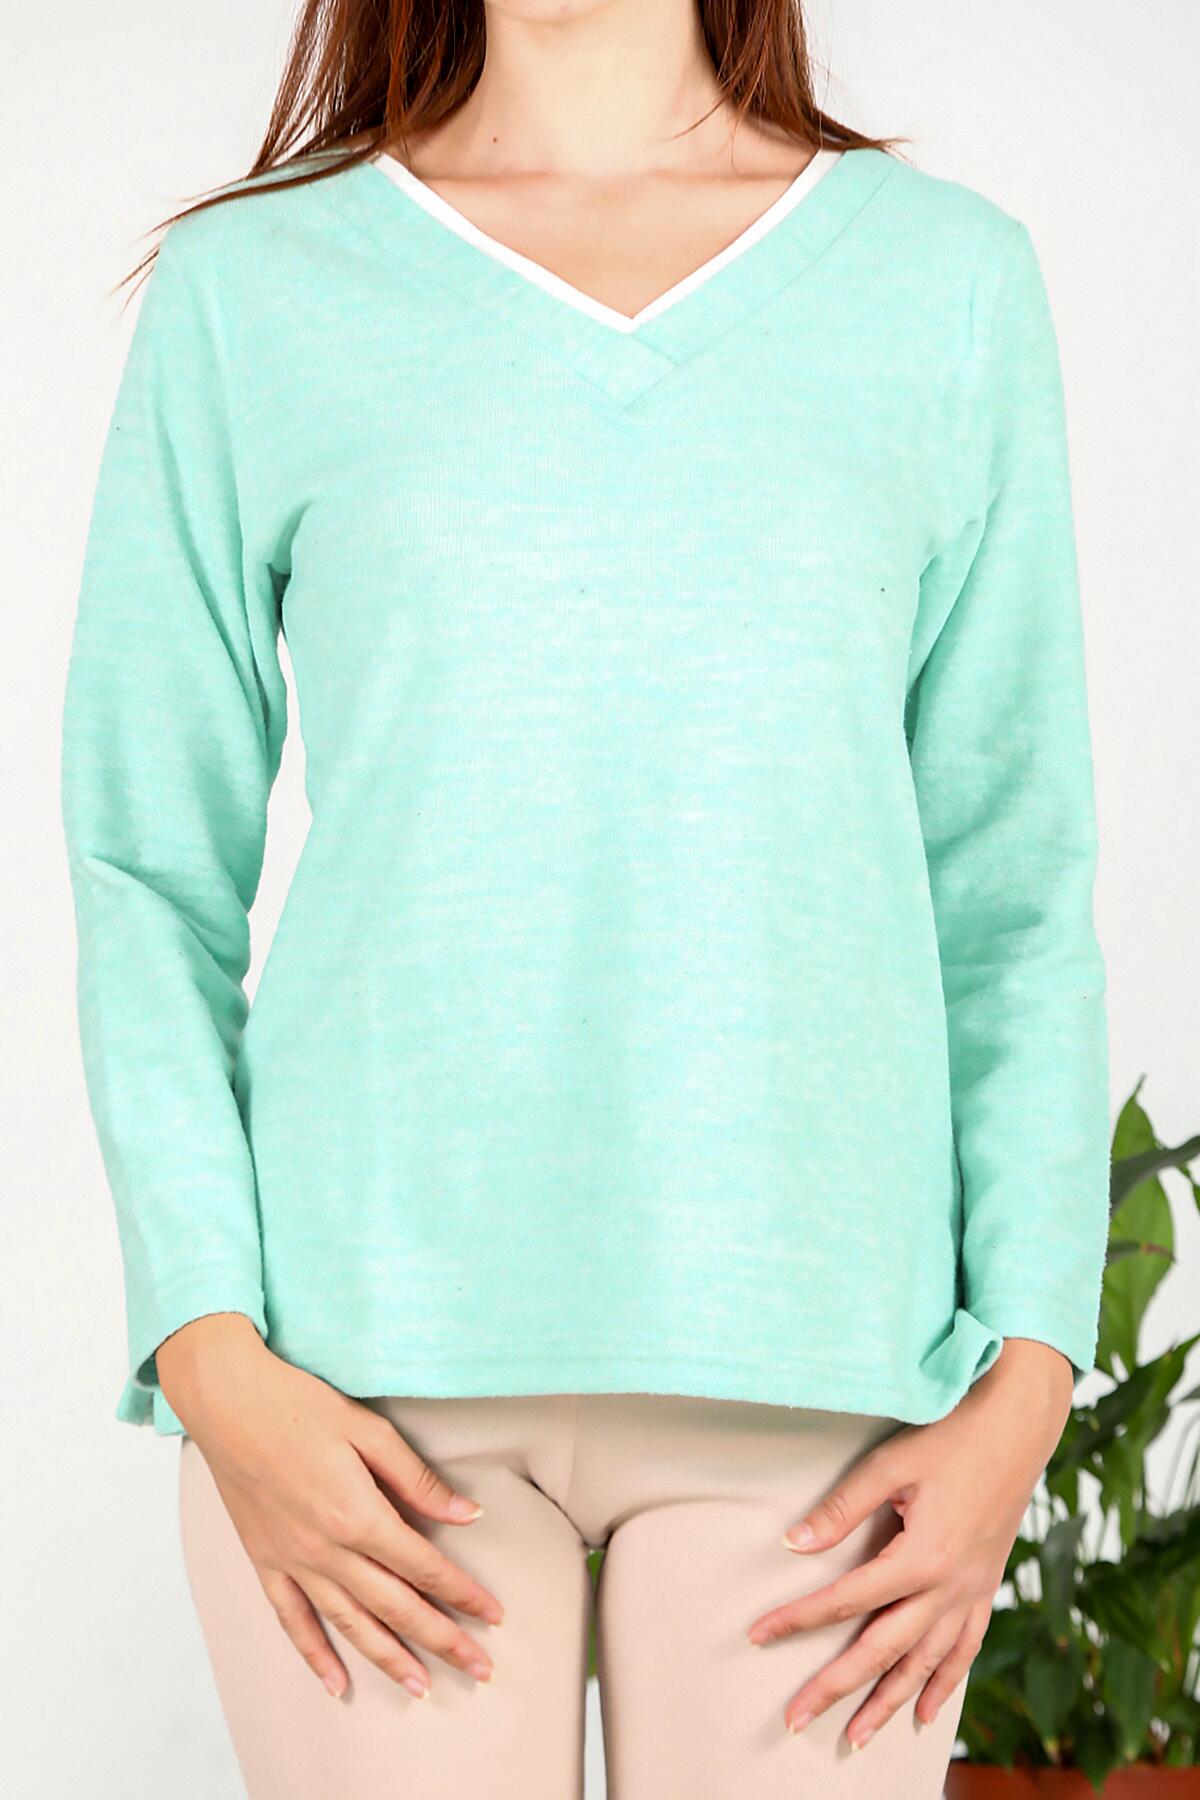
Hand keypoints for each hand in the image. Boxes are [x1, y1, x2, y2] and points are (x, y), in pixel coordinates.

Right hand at [158, 1312, 503, 1700]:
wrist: (226, 1401)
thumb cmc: (298, 1405)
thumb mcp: (368, 1430)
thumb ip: (416, 1479)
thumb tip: (467, 1515)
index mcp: (358, 1514)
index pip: (424, 1567)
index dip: (463, 1594)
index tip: (494, 1616)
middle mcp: (327, 1550)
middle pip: (396, 1607)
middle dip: (442, 1640)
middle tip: (480, 1670)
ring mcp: (293, 1561)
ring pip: (350, 1624)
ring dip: (390, 1660)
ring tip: (423, 1688)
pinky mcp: (265, 1562)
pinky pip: (292, 1621)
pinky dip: (315, 1656)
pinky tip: (336, 1685)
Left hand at [746, 1337, 1074, 1745]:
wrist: (1018, 1428)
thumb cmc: (951, 1437)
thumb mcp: (891, 1465)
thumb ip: (842, 1508)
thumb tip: (794, 1543)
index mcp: (922, 1557)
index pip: (848, 1600)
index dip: (799, 1619)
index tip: (758, 1634)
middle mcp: (949, 1588)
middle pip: (883, 1650)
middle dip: (837, 1688)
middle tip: (795, 1719)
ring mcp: (971, 1594)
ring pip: (925, 1664)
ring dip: (889, 1704)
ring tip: (856, 1738)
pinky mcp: (986, 1589)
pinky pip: (965, 1652)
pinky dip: (944, 1686)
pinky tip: (926, 1714)